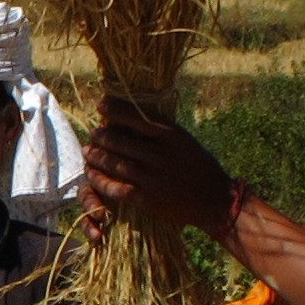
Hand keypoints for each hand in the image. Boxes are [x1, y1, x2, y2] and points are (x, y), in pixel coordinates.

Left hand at [81, 109, 236, 244]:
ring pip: (115, 163)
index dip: (115, 110)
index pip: (136, 117)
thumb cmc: (200, 167)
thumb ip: (162, 132)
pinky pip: (116, 187)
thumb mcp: (185, 141)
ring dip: (97, 156)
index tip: (101, 104)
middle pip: (120, 140)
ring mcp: (152, 176)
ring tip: (88, 152)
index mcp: (171, 135)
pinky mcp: (146, 198)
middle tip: (93, 134)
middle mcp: (159, 153)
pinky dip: (101, 180)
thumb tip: (135, 118)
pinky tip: (92, 176)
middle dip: (102, 136)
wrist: (215, 199)